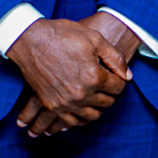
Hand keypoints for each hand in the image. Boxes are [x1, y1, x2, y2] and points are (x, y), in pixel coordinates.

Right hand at [8, 17, 131, 138]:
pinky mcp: (52, 105)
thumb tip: (127, 76)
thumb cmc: (62, 35)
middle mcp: (81, 93)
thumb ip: (115, 58)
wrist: (30, 39)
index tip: (116, 76)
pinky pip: (71, 122)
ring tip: (97, 98)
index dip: (120, 81)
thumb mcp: (94, 38)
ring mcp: (66, 102)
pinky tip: (82, 112)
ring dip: (98, 108)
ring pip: (91, 115)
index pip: (118, 87)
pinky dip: (79, 119)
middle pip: (107, 103)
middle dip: (111, 94)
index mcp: (94, 76)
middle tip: (107, 86)